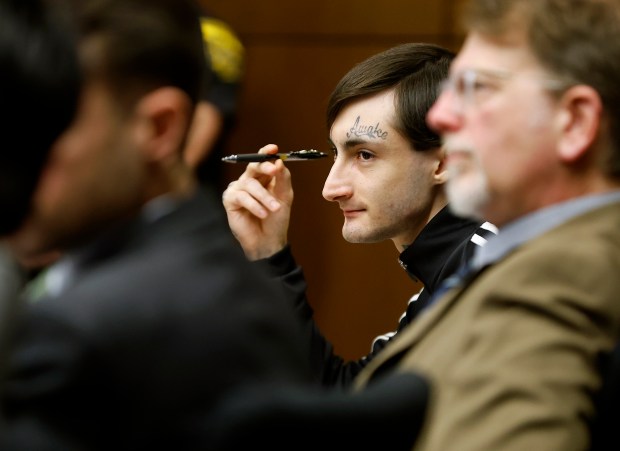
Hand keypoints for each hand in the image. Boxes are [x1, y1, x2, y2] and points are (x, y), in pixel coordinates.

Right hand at [222, 144, 292, 259]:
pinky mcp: (230, 200)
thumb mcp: (284, 197)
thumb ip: (282, 179)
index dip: (266, 152)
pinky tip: (262, 214)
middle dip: (264, 166)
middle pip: (254, 166)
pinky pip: (241, 197)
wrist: (268, 241)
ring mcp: (238, 189)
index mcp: (263, 177)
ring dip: (264, 196)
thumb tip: (279, 161)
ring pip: (250, 184)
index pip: (263, 160)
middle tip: (273, 170)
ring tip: (274, 208)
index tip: (274, 148)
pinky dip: (254, 205)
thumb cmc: (276, 219)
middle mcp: (249, 180)